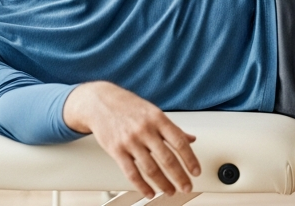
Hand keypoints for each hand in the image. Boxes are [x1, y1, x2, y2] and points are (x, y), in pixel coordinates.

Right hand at [63, 82, 200, 197]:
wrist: (99, 102)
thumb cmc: (128, 106)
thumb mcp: (153, 112)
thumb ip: (172, 128)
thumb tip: (190, 139)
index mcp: (158, 119)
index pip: (179, 142)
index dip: (190, 159)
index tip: (196, 171)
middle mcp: (145, 130)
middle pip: (167, 159)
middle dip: (179, 177)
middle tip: (186, 187)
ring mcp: (130, 141)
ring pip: (150, 169)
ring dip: (163, 184)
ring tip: (170, 191)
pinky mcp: (116, 151)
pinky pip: (131, 173)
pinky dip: (142, 186)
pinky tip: (150, 192)